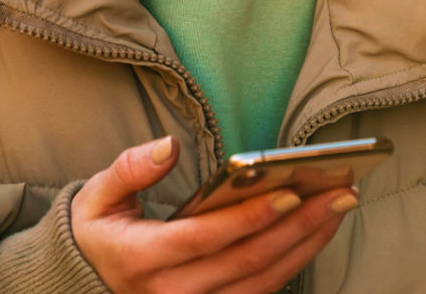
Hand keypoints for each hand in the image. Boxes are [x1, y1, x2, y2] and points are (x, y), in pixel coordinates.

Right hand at [72, 136, 358, 293]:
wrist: (86, 283)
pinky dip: (295, 262)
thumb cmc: (100, 232)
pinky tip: (318, 230)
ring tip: (339, 206)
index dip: (250, 218)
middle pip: (247, 261)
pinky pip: (260, 292)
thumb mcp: (97, 197)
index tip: (291, 193)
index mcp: (141, 259)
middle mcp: (171, 293)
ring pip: (262, 281)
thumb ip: (130, 169)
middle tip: (339, 193)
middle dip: (298, 226)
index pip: (206, 238)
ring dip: (306, 243)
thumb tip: (168, 146)